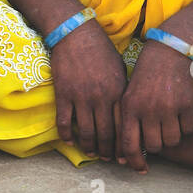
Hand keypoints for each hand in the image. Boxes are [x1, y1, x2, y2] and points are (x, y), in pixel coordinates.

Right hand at [49, 20, 126, 159]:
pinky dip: (67, 135)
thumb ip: (123, 92)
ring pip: (86, 132)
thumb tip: (128, 113)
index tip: (125, 157)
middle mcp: (101, 98)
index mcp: (118, 92)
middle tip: (107, 159)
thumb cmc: (101, 50)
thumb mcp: (119, 69)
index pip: (124, 128)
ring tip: (91, 152)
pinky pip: (65, 122)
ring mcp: (81, 97)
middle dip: (107, 151)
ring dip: (89, 147)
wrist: (76, 33)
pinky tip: (69, 141)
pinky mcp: (64, 93)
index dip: (125, 146)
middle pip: (106, 135)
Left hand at [117, 40, 192, 172]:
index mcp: (129, 106)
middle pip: (154, 147)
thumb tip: (128, 151)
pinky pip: (188, 129)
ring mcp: (169, 108)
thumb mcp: (130, 92)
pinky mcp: (188, 105)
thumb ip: (129, 118)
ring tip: (169, 120)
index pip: (129, 145)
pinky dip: (186, 125)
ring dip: (172, 135)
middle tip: (158, 133)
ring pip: (172, 140)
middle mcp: (148, 110)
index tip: (140, 169)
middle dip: (156, 144)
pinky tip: (181, 111)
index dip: (134, 161)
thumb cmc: (147, 71)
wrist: (170, 48)